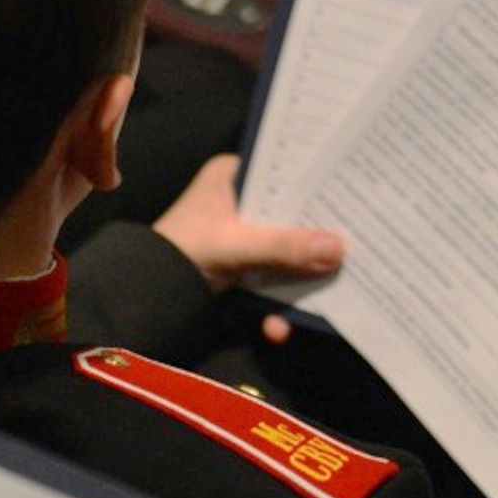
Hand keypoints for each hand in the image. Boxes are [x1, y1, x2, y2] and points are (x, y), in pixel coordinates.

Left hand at [153, 155, 344, 292]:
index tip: (353, 188)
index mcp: (232, 175)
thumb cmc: (179, 254)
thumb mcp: (233, 246)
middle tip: (357, 242)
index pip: (285, 168)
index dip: (318, 179)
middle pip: (293, 213)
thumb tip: (341, 248)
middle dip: (318, 236)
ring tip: (328, 296)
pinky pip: (273, 280)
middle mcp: (241, 201)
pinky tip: (278, 329)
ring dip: (302, 277)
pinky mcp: (243, 269)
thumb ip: (283, 246)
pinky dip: (277, 305)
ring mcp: (244, 237)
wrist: (139, 303)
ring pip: (288, 249)